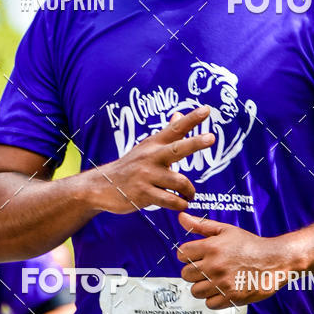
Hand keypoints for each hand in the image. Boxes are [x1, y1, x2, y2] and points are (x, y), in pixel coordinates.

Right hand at [92, 106, 214, 213]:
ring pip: (179, 181)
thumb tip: (178, 114)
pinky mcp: (143, 194)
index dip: (192, 118)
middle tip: (211, 138)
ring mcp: (146, 175)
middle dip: (195, 142)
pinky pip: (170, 200)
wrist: (101, 186)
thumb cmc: (130, 166)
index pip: (175, 128)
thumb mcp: (146, 146)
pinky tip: (180, 204)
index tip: (207, 109)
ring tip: (190, 196)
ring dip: (190, 191)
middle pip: (178, 148)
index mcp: (154, 144)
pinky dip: (179, 204)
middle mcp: (151, 157)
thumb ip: (166, 133)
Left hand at [177, 212, 292, 309]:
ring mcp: (222, 283)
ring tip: (214, 280)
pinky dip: (214, 298)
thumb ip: (201, 225)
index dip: (188, 255)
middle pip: (185, 274)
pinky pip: (209, 303)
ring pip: (195, 291)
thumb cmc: (250, 244)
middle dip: (194, 271)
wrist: (275, 260)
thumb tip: (181, 217)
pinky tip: (222, 289)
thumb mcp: (226, 230)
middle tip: (207, 268)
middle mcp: (214, 265)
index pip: (182, 254)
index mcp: (211, 247)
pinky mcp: (230, 297)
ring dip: (202, 286)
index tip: (197, 256)